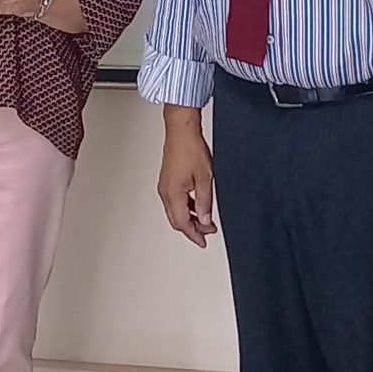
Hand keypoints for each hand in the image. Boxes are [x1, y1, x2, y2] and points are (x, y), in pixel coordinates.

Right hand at [158, 108, 216, 248]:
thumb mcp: (205, 179)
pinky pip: (175, 200)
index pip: (183, 223)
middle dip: (192, 228)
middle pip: (177, 220)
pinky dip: (186, 206)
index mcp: (173, 194)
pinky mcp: (167, 179)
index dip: (194, 235)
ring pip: (175, 210)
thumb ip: (205, 202)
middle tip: (207, 232)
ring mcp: (165, 185)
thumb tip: (205, 220)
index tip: (203, 242)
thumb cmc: (190, 148)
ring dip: (190, 217)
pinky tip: (198, 205)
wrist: (182, 130)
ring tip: (206, 219)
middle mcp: (165, 192)